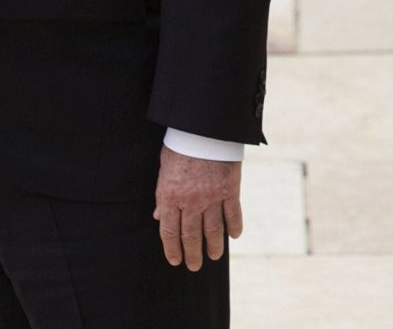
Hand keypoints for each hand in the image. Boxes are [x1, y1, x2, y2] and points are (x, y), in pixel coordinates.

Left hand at [154, 145, 242, 270]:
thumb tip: (158, 216)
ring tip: (214, 256)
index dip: (172, 249)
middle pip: (190, 236)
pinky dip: (234, 227)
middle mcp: (190, 201)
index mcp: (169, 196)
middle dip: (192, 254)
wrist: (204, 127)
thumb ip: (162, 195)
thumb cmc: (181, 145)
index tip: (175, 260)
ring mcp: (212, 197)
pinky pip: (233, 214)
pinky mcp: (230, 189)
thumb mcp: (164, 168)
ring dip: (214, 246)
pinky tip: (234, 236)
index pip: (169, 231)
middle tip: (194, 266)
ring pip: (213, 230)